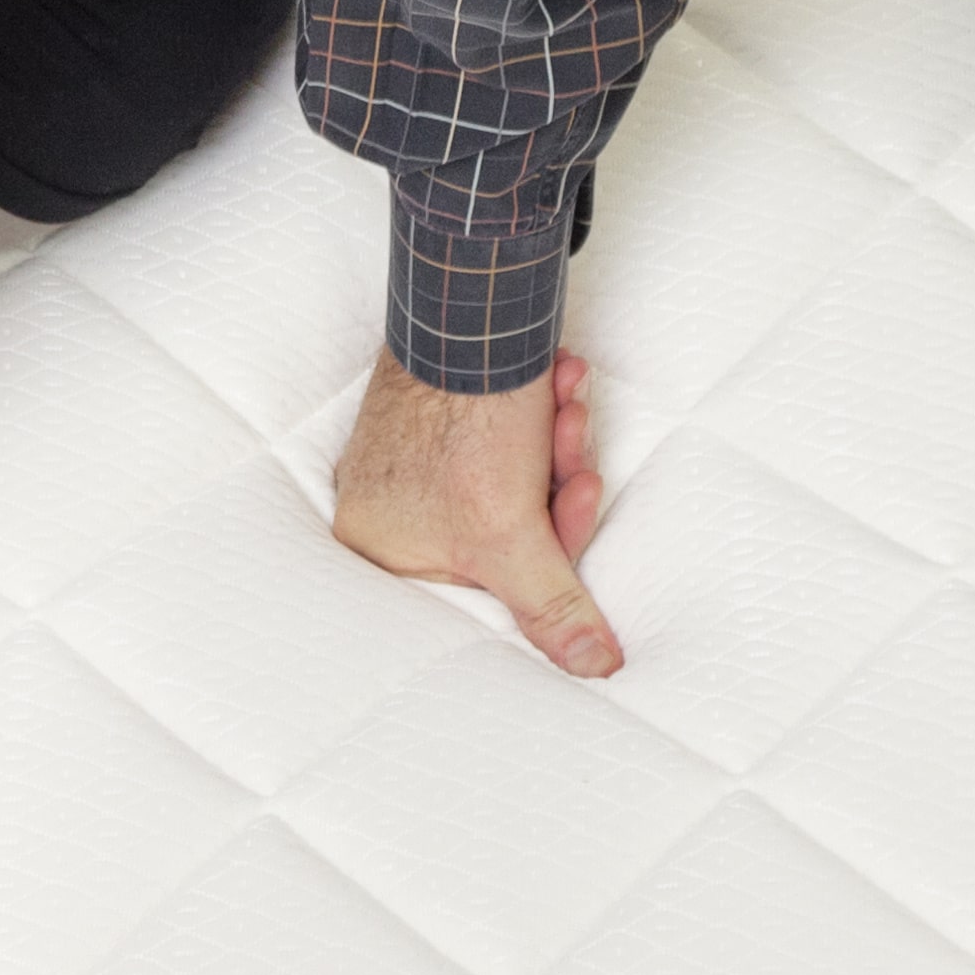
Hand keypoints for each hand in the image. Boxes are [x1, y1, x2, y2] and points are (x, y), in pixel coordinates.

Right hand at [330, 347, 619, 677]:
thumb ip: (552, 606)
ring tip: (565, 402)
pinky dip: (537, 421)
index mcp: (380, 549)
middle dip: (554, 488)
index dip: (547, 552)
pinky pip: (500, 446)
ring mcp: (407, 463)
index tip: (573, 506)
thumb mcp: (516, 533)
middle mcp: (383, 510)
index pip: (481, 586)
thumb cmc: (467, 418)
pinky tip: (556, 387)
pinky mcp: (434, 422)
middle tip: (576, 451)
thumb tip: (594, 670)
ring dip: (555, 448)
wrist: (468, 304)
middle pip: (501, 536)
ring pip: (509, 487)